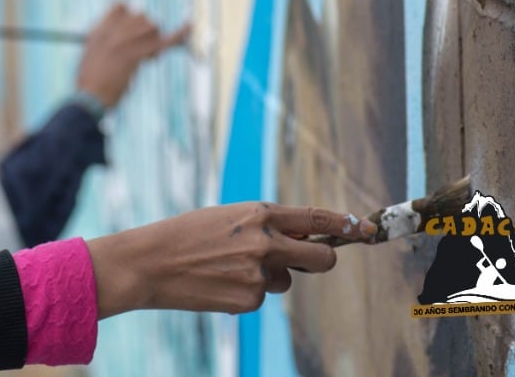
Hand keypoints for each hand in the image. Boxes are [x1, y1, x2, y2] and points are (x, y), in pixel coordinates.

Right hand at [74, 3, 189, 108]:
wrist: (90, 99)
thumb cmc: (90, 84)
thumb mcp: (91, 57)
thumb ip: (106, 43)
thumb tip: (124, 41)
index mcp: (100, 29)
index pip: (121, 6)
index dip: (131, 16)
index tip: (132, 30)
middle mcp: (112, 31)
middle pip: (141, 16)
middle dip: (146, 32)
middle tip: (141, 51)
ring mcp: (124, 41)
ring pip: (153, 27)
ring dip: (153, 42)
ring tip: (145, 58)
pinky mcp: (137, 54)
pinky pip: (165, 41)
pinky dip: (180, 33)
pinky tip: (190, 26)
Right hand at [86, 202, 377, 317]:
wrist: (151, 262)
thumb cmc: (185, 234)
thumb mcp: (227, 217)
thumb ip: (262, 226)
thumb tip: (296, 242)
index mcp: (260, 213)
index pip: (315, 218)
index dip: (344, 224)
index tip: (363, 228)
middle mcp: (266, 242)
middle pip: (321, 258)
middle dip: (321, 260)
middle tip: (306, 260)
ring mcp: (259, 274)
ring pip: (284, 280)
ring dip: (267, 277)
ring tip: (227, 267)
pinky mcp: (249, 300)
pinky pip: (261, 297)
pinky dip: (245, 293)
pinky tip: (218, 283)